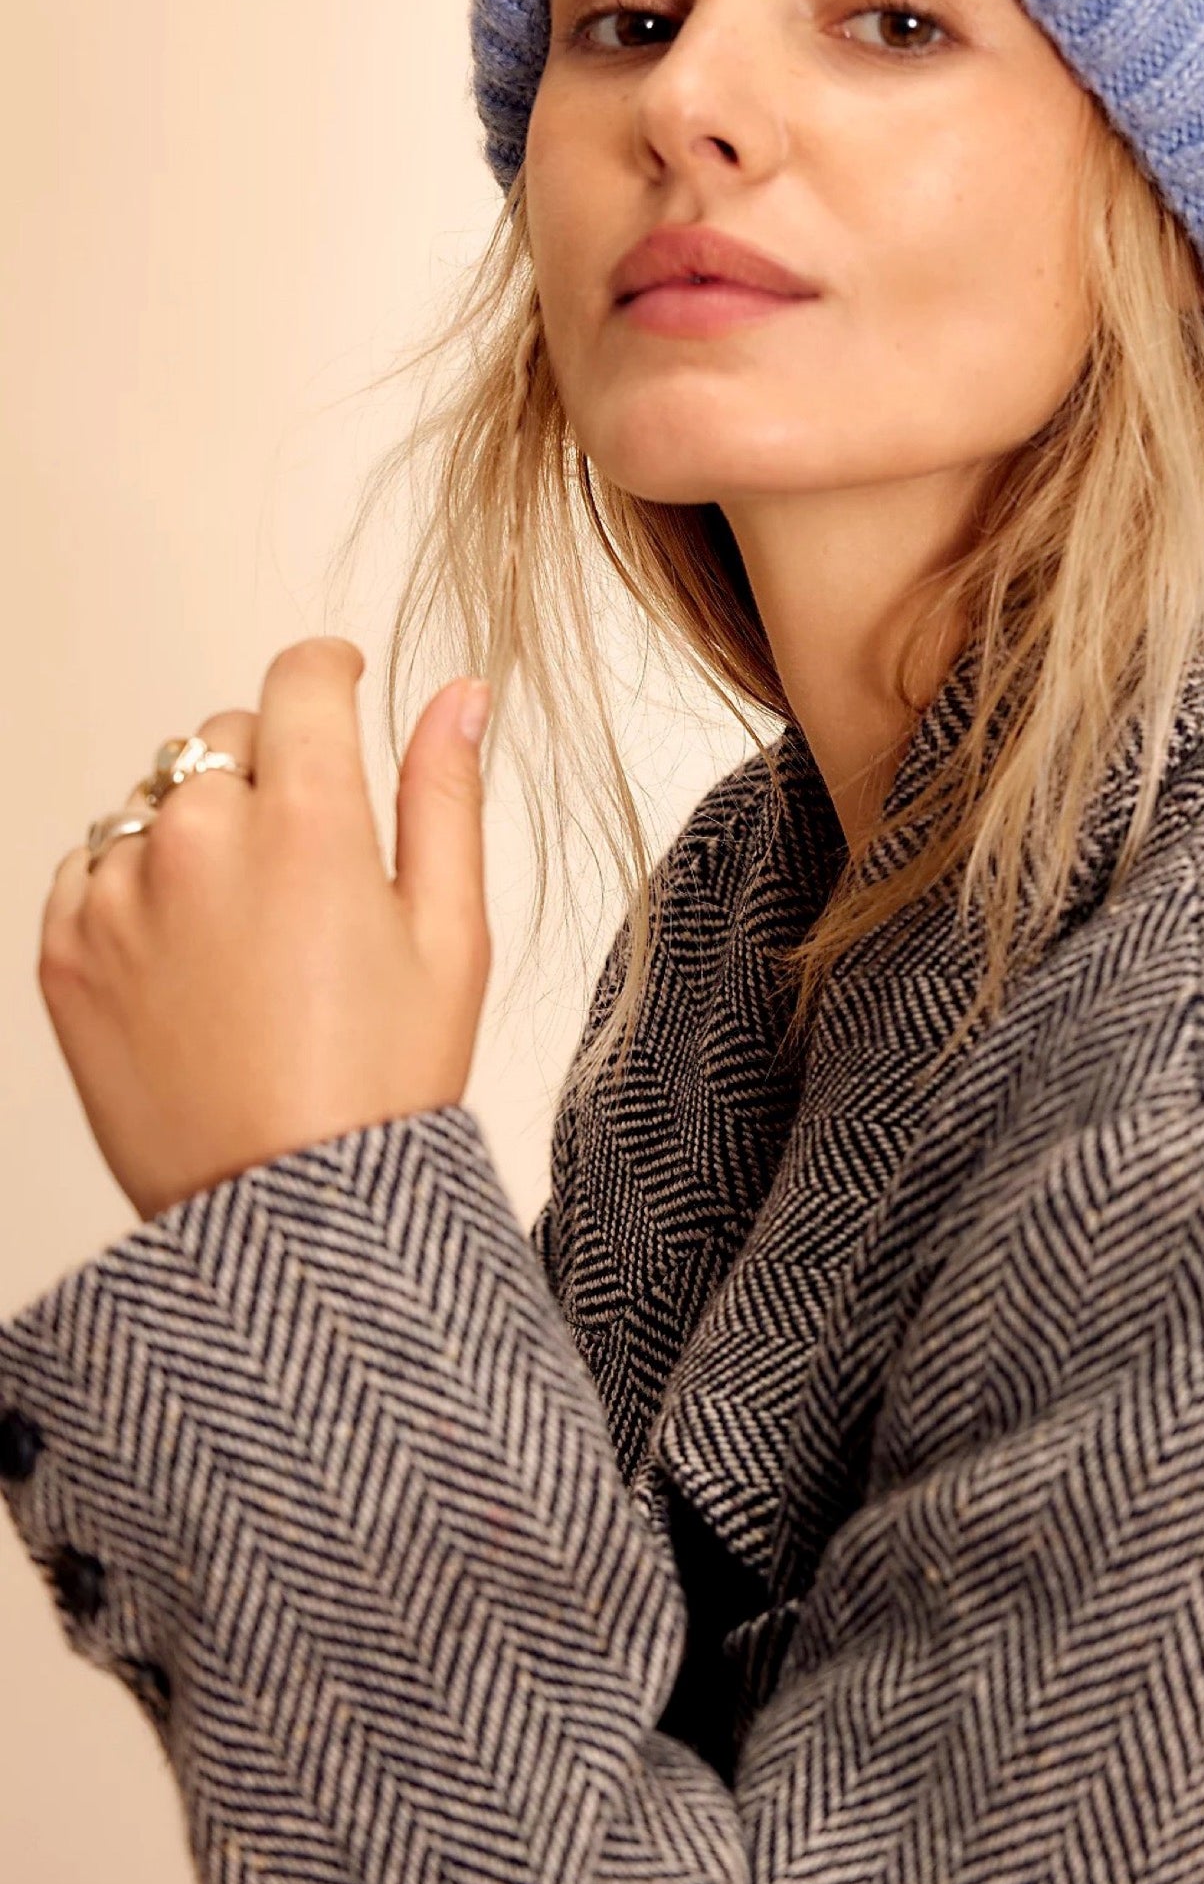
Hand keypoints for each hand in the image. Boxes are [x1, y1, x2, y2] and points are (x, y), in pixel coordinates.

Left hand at [39, 638, 492, 1223]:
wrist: (283, 1212)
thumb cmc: (382, 1085)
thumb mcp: (452, 934)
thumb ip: (447, 795)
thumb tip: (458, 693)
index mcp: (308, 820)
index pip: (300, 678)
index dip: (327, 671)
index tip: (337, 684)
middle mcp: (200, 836)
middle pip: (225, 737)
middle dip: (269, 770)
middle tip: (310, 867)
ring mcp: (120, 892)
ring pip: (155, 801)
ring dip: (197, 829)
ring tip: (249, 930)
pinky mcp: (65, 948)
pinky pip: (92, 867)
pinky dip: (136, 887)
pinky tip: (193, 959)